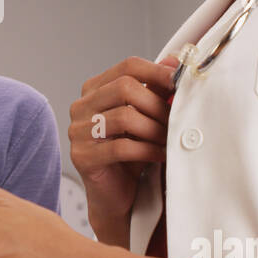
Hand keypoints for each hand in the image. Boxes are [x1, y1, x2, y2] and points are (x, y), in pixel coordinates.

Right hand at [67, 55, 178, 232]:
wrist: (116, 195)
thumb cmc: (131, 154)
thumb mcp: (146, 117)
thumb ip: (156, 90)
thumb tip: (175, 62)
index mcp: (94, 90)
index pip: (126, 67)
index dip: (157, 72)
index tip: (179, 82)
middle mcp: (81, 107)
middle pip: (125, 87)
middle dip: (157, 104)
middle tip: (176, 119)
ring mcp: (78, 131)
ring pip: (124, 117)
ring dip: (154, 129)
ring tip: (168, 139)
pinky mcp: (83, 157)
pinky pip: (121, 147)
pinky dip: (147, 150)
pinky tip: (160, 155)